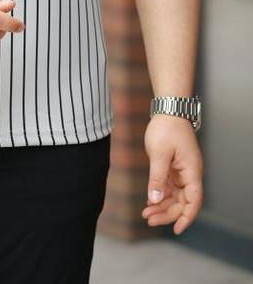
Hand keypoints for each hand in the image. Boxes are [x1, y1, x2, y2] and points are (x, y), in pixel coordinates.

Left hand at [141, 114, 203, 234]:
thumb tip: (154, 199)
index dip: (186, 217)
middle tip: (148, 220)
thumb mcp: (159, 153)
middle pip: (182, 202)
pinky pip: (169, 187)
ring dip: (161, 206)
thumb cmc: (166, 128)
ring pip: (174, 196)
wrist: (167, 110)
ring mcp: (181, 171)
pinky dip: (160, 195)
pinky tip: (149, 202)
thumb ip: (157, 177)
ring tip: (145, 214)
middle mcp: (189, 174)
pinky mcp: (173, 168)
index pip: (194, 201)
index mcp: (191, 171)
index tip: (176, 230)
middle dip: (166, 213)